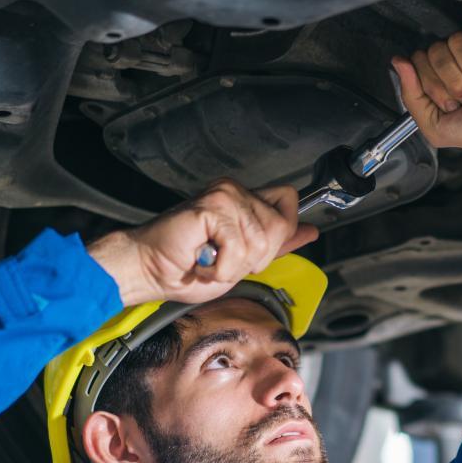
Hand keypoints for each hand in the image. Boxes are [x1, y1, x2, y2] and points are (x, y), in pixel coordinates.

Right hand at [88, 179, 318, 306]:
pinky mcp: (210, 208)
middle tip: (224, 260)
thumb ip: (277, 244)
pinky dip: (221, 267)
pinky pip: (238, 247)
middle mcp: (235, 191)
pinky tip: (203, 262)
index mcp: (244, 199)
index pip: (289, 201)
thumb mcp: (244, 260)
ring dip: (235, 265)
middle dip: (256, 258)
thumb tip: (311, 231)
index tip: (253, 251)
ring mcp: (223, 196)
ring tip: (211, 262)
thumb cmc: (188, 268)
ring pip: (261, 240)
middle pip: (279, 226)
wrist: (150, 270)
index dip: (281, 231)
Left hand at [391, 28, 461, 199]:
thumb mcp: (436, 127)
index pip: (419, 61)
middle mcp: (457, 60)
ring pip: (455, 42)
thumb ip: (411, 97)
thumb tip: (397, 62)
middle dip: (453, 83)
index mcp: (440, 76)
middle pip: (434, 51)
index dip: (433, 85)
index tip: (452, 105)